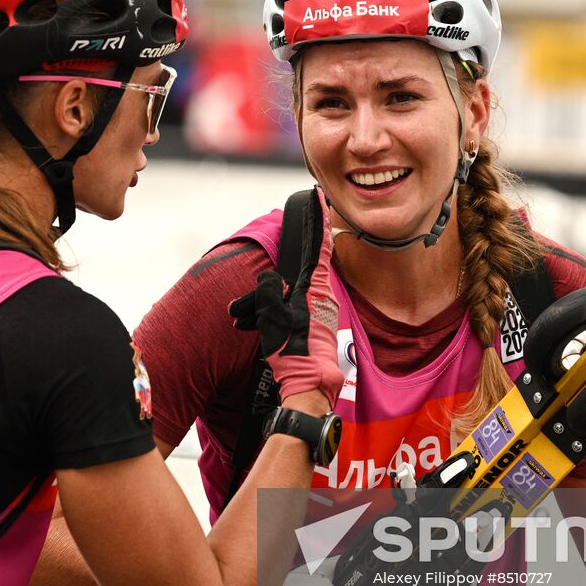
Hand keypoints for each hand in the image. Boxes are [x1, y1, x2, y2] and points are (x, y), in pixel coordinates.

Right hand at [228, 188, 341, 403]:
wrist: (311, 387)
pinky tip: (269, 316)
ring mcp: (322, 311)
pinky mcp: (318, 325)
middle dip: (303, 248)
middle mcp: (323, 296)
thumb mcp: (274, 319)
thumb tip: (270, 279)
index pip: (319, 247)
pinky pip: (298, 304)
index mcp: (315, 289)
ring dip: (283, 290)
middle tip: (304, 224)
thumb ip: (269, 294)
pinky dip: (284, 304)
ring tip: (262, 302)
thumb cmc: (293, 353)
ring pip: (300, 288)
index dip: (319, 221)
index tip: (322, 199)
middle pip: (310, 264)